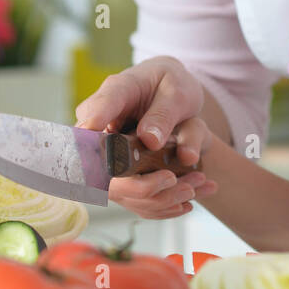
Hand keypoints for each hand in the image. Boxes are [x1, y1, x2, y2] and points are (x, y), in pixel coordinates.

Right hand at [75, 57, 218, 218]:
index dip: (91, 134)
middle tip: (175, 180)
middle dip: (140, 185)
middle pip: (98, 166)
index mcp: (115, 93)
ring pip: (118, 189)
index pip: (95, 112)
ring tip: (197, 185)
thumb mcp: (177, 92)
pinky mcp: (118, 173)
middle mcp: (102, 126)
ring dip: (159, 197)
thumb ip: (165, 114)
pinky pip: (133, 198)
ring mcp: (105, 153)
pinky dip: (163, 204)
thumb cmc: (171, 84)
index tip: (98, 153)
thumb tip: (150, 140)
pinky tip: (189, 199)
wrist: (171, 94)